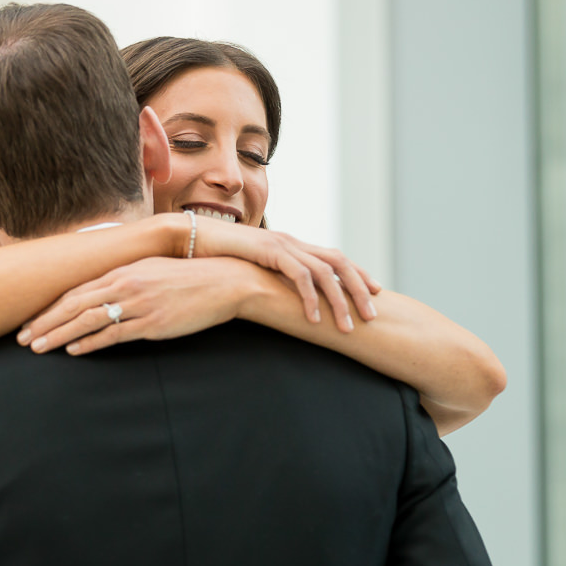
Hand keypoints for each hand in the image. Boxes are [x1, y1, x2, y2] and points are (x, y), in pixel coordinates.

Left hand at [17, 257, 255, 355]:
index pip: (76, 290)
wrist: (223, 282)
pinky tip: (74, 350)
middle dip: (44, 322)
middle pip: (73, 304)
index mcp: (122, 270)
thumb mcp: (152, 271)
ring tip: (38, 348)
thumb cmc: (188, 278)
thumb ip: (126, 279)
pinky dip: (90, 342)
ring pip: (87, 319)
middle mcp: (125, 283)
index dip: (49, 307)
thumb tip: (105, 293)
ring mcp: (138, 303)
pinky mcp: (152, 323)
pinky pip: (114, 333)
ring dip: (58, 334)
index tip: (30, 321)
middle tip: (22, 338)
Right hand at [185, 215, 380, 332]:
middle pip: (339, 262)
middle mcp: (292, 242)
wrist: (189, 238)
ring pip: (325, 271)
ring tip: (346, 327)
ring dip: (339, 300)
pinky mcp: (269, 251)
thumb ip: (270, 279)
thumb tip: (281, 299)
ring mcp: (282, 244)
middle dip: (360, 289)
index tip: (376, 293)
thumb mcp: (251, 270)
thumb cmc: (216, 259)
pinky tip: (313, 319)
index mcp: (292, 245)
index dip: (357, 275)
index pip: (335, 258)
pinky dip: (309, 298)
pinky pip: (298, 276)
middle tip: (373, 316)